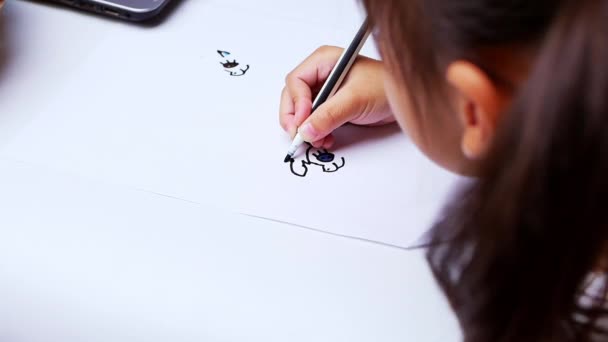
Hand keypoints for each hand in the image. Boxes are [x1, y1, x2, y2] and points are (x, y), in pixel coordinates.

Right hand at [279, 45, 393, 147]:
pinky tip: (326, 140)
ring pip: (302, 112)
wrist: (407, 99)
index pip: (295, 82)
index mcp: (324, 61)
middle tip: (301, 137)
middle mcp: (322, 74)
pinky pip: (315, 120)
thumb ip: (329, 115)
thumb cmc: (386, 88)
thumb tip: (305, 130)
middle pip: (293, 97)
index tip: (302, 123)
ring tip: (319, 141)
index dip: (295, 104)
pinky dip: (316, 132)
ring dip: (306, 129)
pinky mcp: (333, 107)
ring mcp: (326, 91)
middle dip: (296, 119)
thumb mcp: (355, 100)